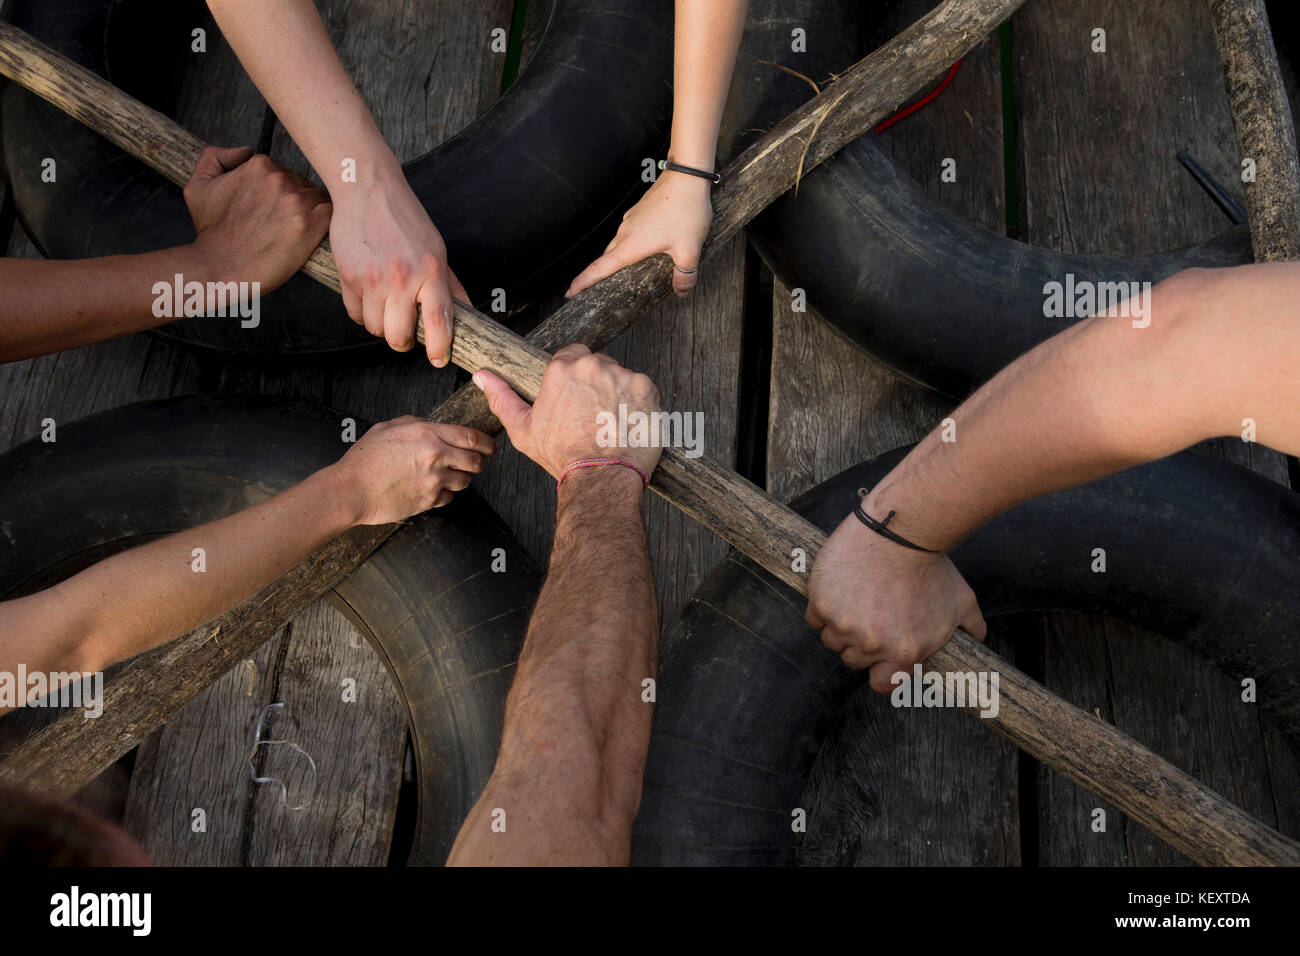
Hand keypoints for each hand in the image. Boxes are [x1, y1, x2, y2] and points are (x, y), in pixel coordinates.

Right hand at [184, 145, 331, 291]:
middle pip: (302, 184)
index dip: (279, 192)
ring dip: (310, 213)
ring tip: (292, 231)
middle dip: (295, 201)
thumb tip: (245, 151)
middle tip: (281, 223)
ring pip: (317, 198)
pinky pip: (331, 213)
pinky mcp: (312, 224)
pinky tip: (310, 234)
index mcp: (259, 165)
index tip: (271, 210)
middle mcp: (280, 179)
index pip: (283, 171)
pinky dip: (324, 223)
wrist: (221, 267)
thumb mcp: (198, 186)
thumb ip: (215, 157)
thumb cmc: (211, 231)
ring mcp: (297, 201)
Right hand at [327, 416, 495, 524]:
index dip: (487, 443)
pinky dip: (445, 494)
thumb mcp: (389, 427)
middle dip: (479, 462)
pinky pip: (449, 497)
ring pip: (465, 481)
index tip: (490, 446)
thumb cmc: (365, 458)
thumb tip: (431, 425)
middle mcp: (436, 456)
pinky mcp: (429, 500)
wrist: (351, 489)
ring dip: (461, 478)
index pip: (472, 437)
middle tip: (474, 462)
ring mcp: (434, 480)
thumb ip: (415, 423)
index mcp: (428, 434)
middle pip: (476, 461)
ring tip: (447, 475)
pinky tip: (431, 488)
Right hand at [330, 163, 467, 365]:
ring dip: (380, 326)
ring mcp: (374, 279)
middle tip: (405, 333)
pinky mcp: (350, 277)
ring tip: (386, 306)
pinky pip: (355, 314)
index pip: (439, 321)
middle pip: (399, 336)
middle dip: (402, 342)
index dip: (439, 348)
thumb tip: (466, 313)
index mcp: (432, 272)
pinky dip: (362, 313)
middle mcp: (404, 278)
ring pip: (375, 329)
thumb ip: (449, 286)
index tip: (438, 359)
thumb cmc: (405, 219)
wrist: (368, 190)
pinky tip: (369, 296)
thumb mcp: (437, 249)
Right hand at [471, 345, 662, 479]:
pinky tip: (628, 423)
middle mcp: (592, 365)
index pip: (572, 355)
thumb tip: (482, 377)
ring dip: (619, 393)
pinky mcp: (646, 388)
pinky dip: (639, 403)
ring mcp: (622, 375)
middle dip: (597, 385)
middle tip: (594, 415)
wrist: (600, 476)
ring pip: (621, 376)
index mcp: (562, 368)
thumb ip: (502, 397)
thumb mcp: (523, 428)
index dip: (575, 378)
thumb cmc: (563, 455)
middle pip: (598, 365)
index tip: (578, 399)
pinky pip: (643, 388)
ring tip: (611, 422)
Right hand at [566, 171, 712, 298]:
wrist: (687, 175)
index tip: (570, 293)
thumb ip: (685, 276)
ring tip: (620, 273)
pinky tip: (644, 248)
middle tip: (591, 290)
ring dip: (615, 259)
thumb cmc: (686, 211)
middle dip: (597, 275)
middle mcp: (625, 233)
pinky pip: (628, 233)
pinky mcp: (639, 211)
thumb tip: (681, 292)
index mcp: (630, 245)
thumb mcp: (690, 250)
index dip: (582, 282)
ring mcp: (630, 220)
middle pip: (605, 258)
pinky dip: (629, 245)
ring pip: (617, 245)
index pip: (599, 268)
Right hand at [805, 509, 986, 692]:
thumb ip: (970, 625)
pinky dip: (823, 605)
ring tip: (855, 597)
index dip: (880, 669)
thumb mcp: (960, 600)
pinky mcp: (822, 602)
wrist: (903, 530)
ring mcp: (844, 625)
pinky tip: (839, 588)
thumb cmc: (932, 565)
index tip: (881, 651)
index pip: (882, 684)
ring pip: (832, 638)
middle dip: (860, 641)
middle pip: (853, 659)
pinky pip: (815, 617)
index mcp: (904, 653)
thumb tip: (980, 637)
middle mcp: (872, 645)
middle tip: (869, 614)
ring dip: (840, 624)